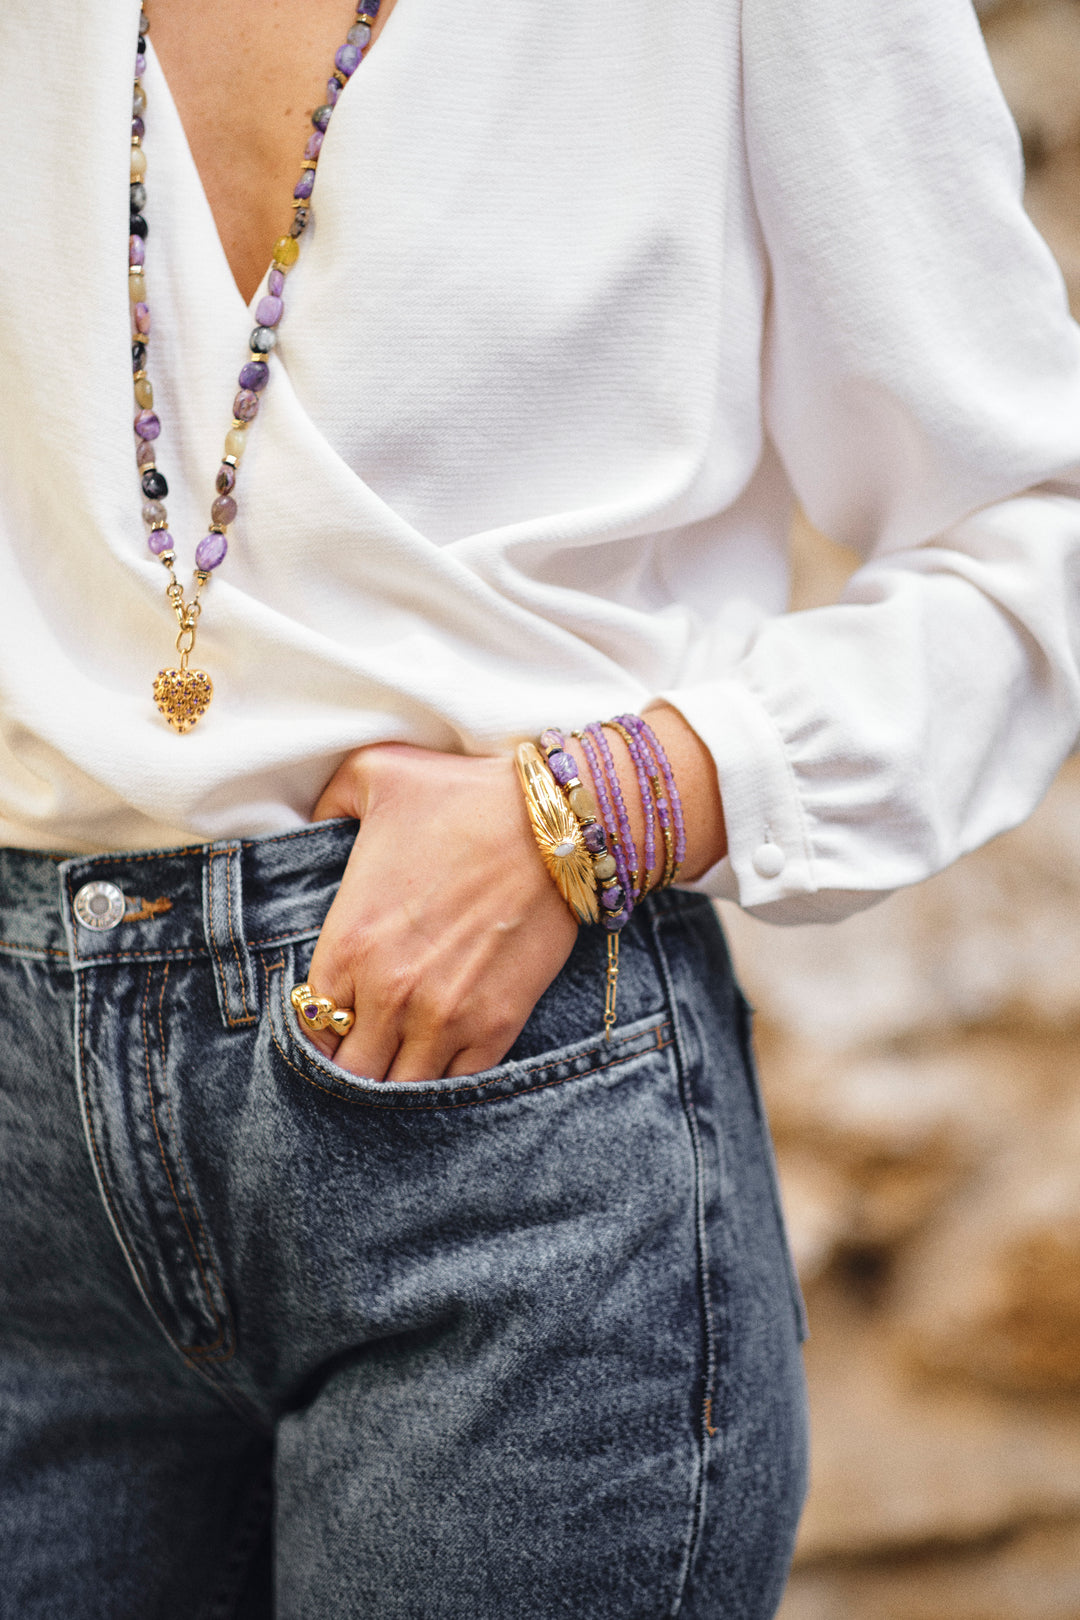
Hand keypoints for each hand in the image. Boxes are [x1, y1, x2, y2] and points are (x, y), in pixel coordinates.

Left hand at [305, 745, 578, 1080]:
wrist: (556, 823)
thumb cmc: (464, 795)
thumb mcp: (375, 774)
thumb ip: (329, 798)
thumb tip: (316, 815)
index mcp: (348, 942)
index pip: (309, 1022)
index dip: (319, 1024)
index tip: (337, 1014)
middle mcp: (388, 992)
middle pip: (349, 1069)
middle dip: (353, 1061)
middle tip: (367, 1044)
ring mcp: (444, 1017)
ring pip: (398, 1088)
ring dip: (395, 1077)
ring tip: (403, 1056)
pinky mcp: (496, 1026)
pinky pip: (455, 1085)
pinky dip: (445, 1081)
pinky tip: (443, 1060)